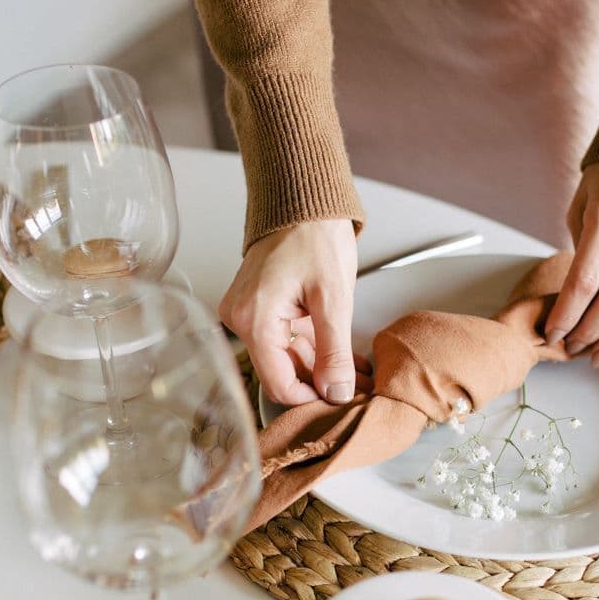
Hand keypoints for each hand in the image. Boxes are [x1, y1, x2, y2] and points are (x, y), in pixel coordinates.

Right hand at [219, 220, 371, 405]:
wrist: (303, 201)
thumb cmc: (314, 235)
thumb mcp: (333, 298)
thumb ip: (334, 351)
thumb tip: (337, 391)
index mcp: (253, 319)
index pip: (277, 383)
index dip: (311, 397)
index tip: (341, 399)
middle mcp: (241, 319)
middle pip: (281, 372)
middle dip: (320, 383)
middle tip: (358, 389)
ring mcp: (247, 314)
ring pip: (285, 359)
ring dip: (321, 368)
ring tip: (358, 375)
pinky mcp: (258, 309)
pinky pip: (284, 341)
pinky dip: (313, 350)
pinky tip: (342, 358)